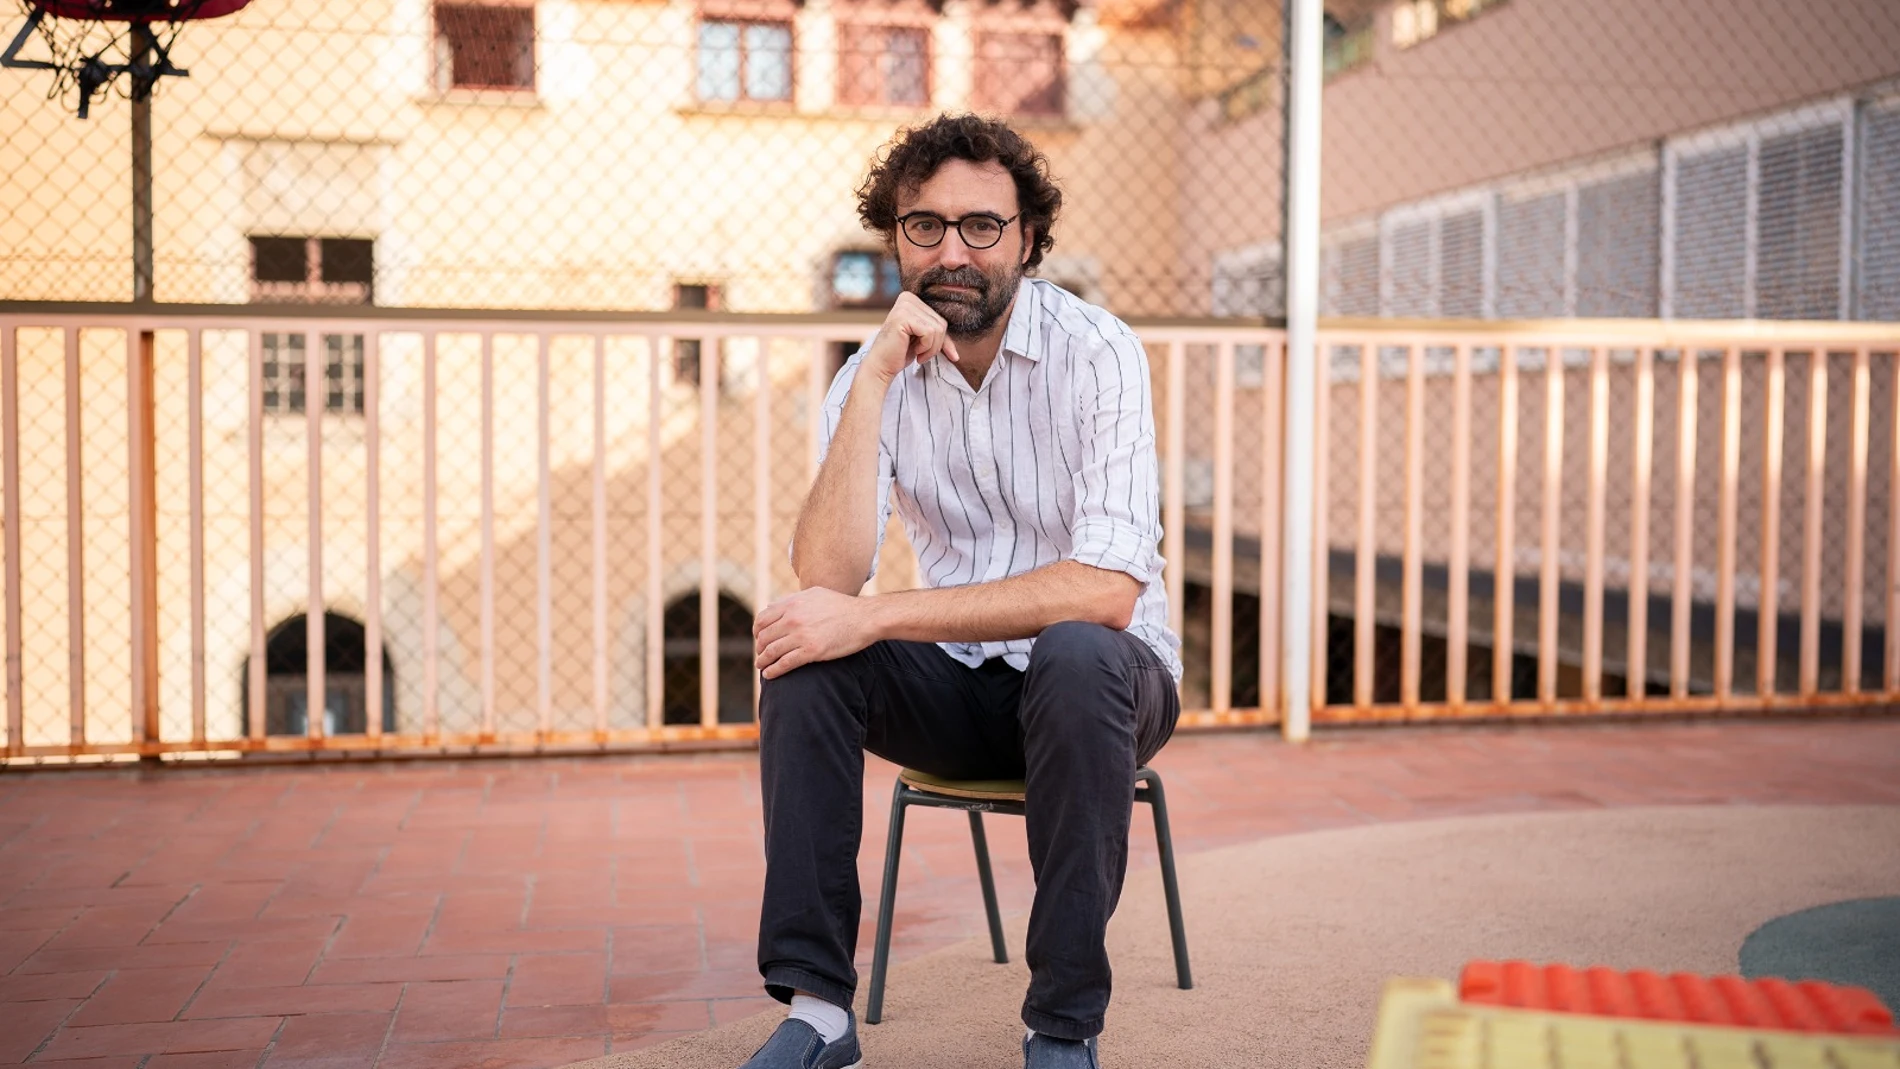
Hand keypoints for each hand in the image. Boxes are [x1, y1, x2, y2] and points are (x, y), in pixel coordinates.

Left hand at [753, 587, 879, 679]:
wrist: (865, 618)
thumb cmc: (842, 606)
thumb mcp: (815, 595)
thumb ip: (792, 600)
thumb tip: (773, 606)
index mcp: (792, 604)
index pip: (763, 619)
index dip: (757, 632)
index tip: (759, 639)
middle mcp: (793, 618)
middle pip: (764, 637)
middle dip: (760, 648)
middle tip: (761, 655)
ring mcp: (802, 635)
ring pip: (771, 651)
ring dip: (763, 661)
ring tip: (762, 667)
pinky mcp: (812, 651)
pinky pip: (785, 663)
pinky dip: (774, 671)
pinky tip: (770, 675)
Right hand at [862, 292, 960, 382]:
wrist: (881, 366)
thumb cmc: (901, 353)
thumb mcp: (924, 342)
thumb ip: (939, 338)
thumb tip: (958, 355)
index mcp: (912, 299)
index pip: (941, 319)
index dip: (941, 340)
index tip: (928, 352)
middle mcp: (908, 297)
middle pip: (942, 323)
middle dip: (935, 344)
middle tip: (919, 352)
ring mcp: (905, 305)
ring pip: (938, 328)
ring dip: (931, 348)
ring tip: (916, 352)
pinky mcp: (903, 316)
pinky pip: (930, 332)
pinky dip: (925, 347)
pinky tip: (913, 351)